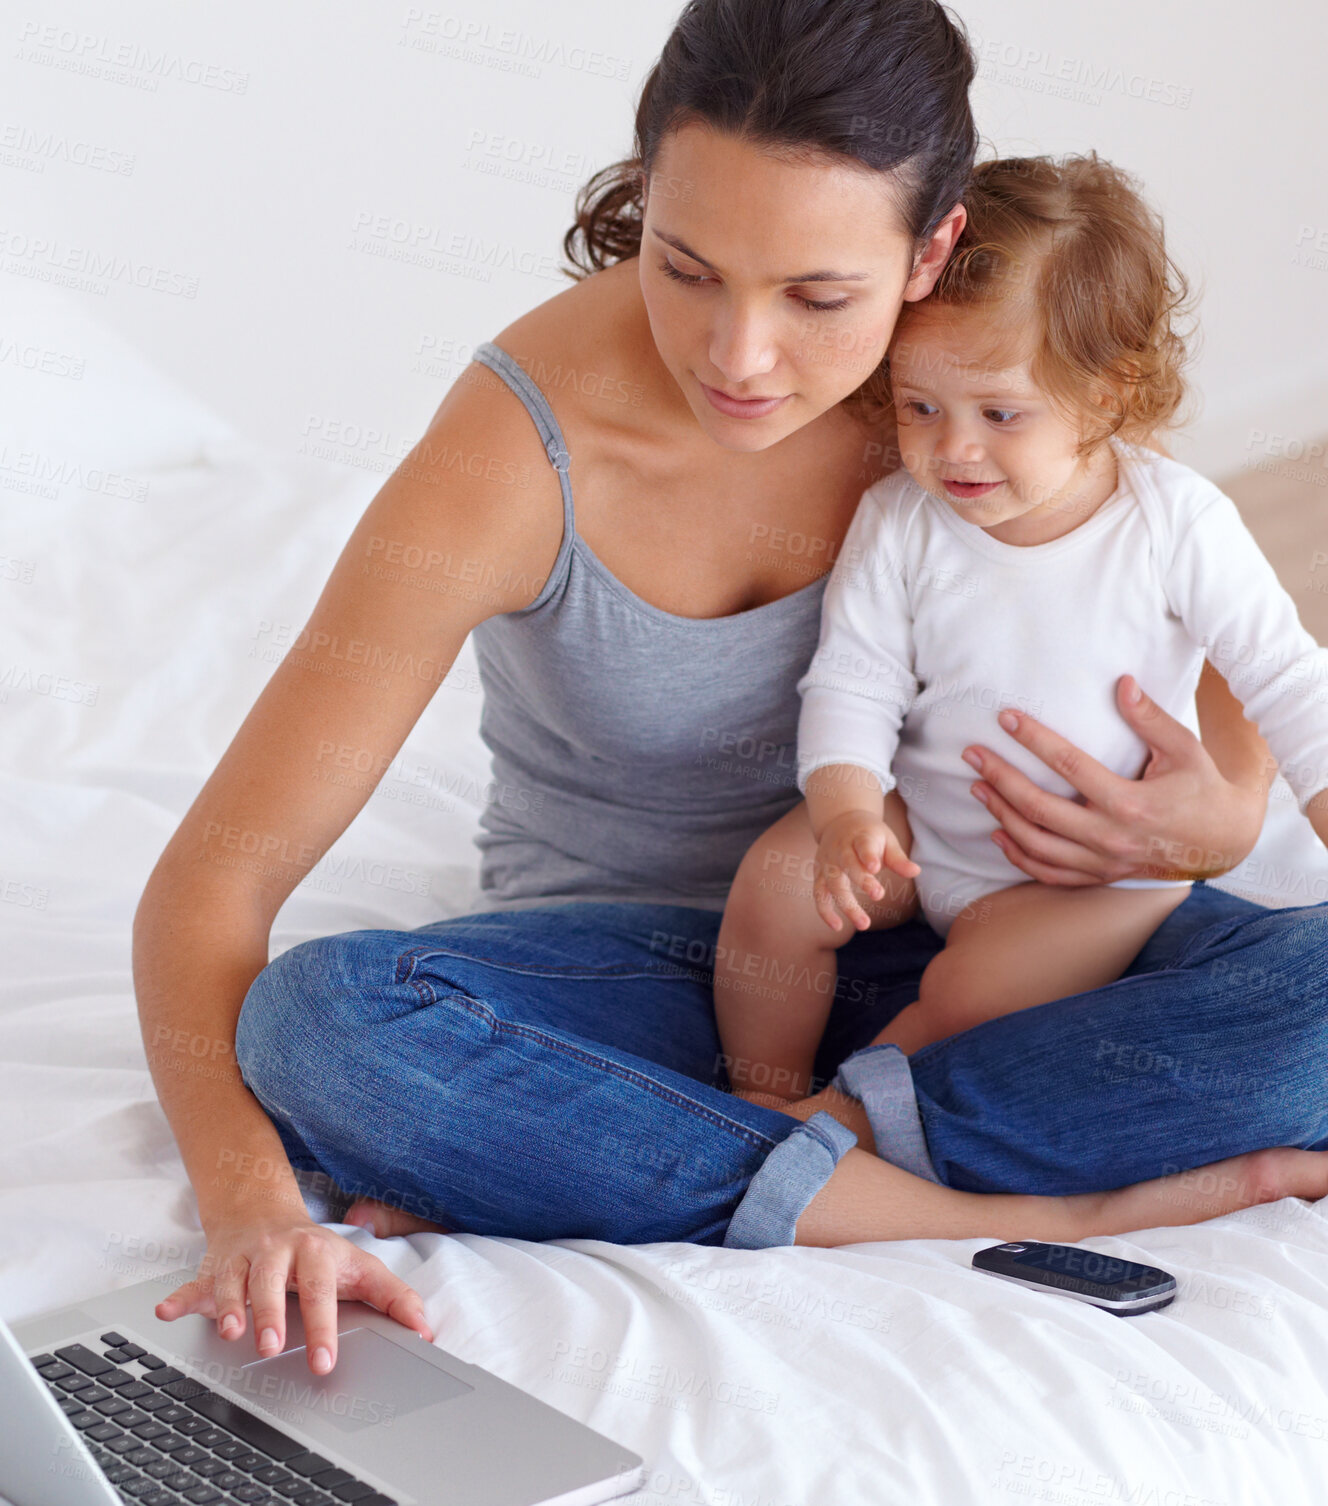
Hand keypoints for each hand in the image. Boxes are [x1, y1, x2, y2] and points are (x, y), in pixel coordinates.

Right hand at [153, 1212, 434, 1374]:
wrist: (265, 1211)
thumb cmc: (318, 1252)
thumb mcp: (360, 1267)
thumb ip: (393, 1297)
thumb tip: (426, 1329)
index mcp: (316, 1253)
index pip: (322, 1290)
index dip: (324, 1326)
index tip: (324, 1362)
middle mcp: (278, 1252)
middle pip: (273, 1280)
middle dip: (271, 1313)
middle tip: (270, 1347)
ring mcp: (244, 1258)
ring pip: (233, 1280)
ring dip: (231, 1306)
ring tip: (231, 1333)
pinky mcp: (214, 1267)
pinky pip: (194, 1282)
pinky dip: (180, 1297)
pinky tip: (167, 1311)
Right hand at [813, 811, 919, 931]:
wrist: (838, 821)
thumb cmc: (868, 835)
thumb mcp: (886, 840)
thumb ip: (898, 859)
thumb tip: (916, 872)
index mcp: (859, 838)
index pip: (862, 846)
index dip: (867, 856)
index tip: (875, 867)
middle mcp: (839, 850)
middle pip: (847, 865)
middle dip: (861, 881)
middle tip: (879, 895)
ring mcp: (827, 863)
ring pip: (832, 884)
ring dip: (846, 905)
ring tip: (864, 924)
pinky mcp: (820, 875)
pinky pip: (819, 895)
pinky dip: (825, 911)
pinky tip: (837, 927)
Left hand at [964, 675, 1265, 885]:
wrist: (1221, 843)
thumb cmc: (1200, 787)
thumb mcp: (1184, 749)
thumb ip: (1150, 718)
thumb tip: (1121, 683)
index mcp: (1130, 803)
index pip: (1069, 767)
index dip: (1034, 740)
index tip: (1006, 718)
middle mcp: (1110, 837)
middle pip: (1039, 809)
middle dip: (1000, 778)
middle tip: (971, 754)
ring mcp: (1102, 862)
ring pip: (1036, 844)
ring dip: (1001, 815)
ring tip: (978, 786)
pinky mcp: (1099, 876)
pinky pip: (1049, 873)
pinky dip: (1019, 856)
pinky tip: (998, 833)